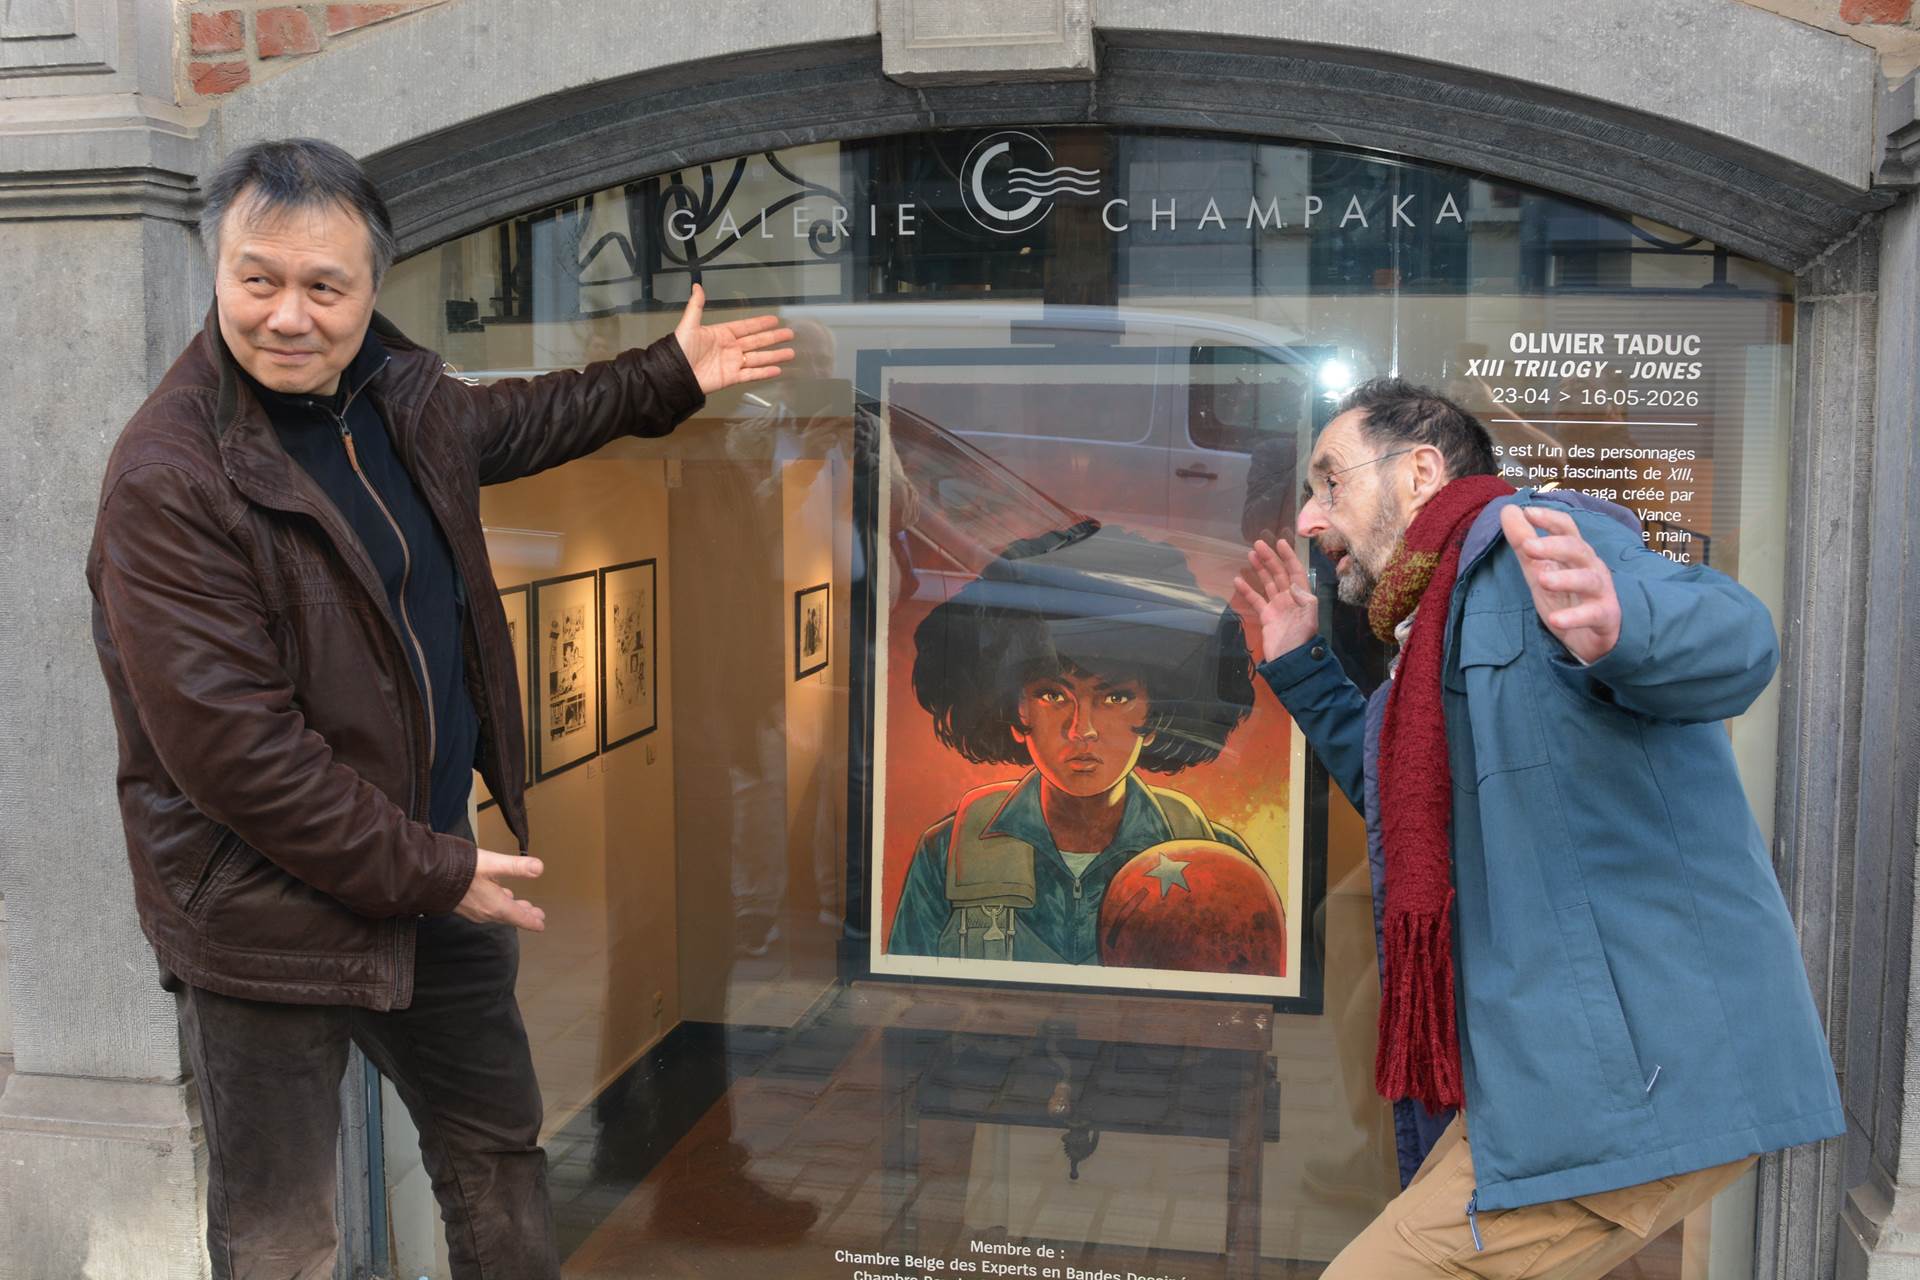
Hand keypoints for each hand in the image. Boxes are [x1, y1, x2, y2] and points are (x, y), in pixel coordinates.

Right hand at [453, 849, 546, 931]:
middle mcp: (485, 912)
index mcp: (496, 906)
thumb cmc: (460, 870)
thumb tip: (539, 868)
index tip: (541, 926)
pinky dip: (497, 905)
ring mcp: (473, 910)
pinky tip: (496, 896)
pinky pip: (486, 909)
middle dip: (524, 915)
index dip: (531, 921)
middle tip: (537, 915)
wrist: (428, 877)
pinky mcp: (463, 905)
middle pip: (509, 916)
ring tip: (520, 906)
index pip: (519, 917)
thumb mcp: (492, 864)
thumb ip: (516, 867)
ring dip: (511, 910)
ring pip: (498, 912)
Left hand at [673, 283, 795, 393]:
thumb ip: (696, 306)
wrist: (676, 374)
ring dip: (775, 355)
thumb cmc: (680, 349)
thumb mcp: (689, 325)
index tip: (775, 320)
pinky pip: (752, 374)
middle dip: (774, 338)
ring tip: (791, 353)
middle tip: (790, 334)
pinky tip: (777, 370)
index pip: (746, 327)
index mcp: (722, 334)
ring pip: (759, 358)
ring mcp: (733, 363)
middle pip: (757, 342)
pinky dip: (765, 373)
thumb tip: (696, 286)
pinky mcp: (732, 378)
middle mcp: (730, 348)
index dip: (760, 323)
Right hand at [1232, 538, 1320, 661]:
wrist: (1290, 662)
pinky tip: (1238, 580)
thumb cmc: (1301, 641)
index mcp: (1302, 597)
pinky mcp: (1266, 617)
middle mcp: (1289, 599)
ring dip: (1260, 569)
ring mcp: (1277, 607)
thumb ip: (1305, 600)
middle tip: (1258, 544)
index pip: (1295, 572)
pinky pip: (1255, 600)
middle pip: (1279, 574)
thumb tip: (1292, 584)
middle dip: (1270, 559)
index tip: (1279, 542)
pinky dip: (1247, 590)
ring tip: (1250, 555)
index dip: (1288, 557)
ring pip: (1267, 583)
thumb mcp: (1309, 620)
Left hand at [1499, 505, 1620, 663]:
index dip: (1550, 518)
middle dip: (1554, 546)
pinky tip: (1555, 620)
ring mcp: (1600, 591)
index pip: (1567, 528)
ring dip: (1565, 578)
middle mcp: (1591, 567)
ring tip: (1542, 580)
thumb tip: (1508, 510)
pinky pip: (1592, 614)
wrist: (1590, 637)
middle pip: (1577, 549)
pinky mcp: (1605, 616)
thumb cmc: (1566, 597)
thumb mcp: (1539, 569)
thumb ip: (1524, 543)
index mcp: (1575, 553)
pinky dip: (1574, 617)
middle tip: (1528, 546)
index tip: (1528, 512)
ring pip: (1588, 579)